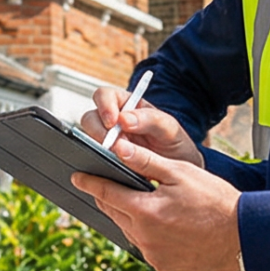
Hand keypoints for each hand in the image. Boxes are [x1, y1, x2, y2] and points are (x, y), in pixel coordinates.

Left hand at [70, 137, 242, 270]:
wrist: (244, 237)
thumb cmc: (216, 201)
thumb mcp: (180, 173)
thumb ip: (145, 161)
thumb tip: (117, 148)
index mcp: (144, 211)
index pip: (105, 193)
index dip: (89, 182)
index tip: (77, 177)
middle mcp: (144, 236)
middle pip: (113, 213)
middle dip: (109, 198)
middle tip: (108, 185)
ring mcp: (152, 254)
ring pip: (128, 230)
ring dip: (129, 216)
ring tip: (143, 203)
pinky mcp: (163, 267)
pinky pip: (145, 247)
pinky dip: (146, 234)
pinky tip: (162, 225)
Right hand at [81, 84, 202, 169]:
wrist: (181, 175)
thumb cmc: (176, 146)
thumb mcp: (170, 130)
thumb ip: (151, 120)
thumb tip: (124, 118)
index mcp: (128, 106)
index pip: (105, 95)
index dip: (104, 105)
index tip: (112, 122)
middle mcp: (114, 122)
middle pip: (90, 118)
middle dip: (97, 131)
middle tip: (110, 145)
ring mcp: (109, 142)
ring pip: (88, 139)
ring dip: (98, 148)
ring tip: (117, 159)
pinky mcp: (106, 160)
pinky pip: (94, 158)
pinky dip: (99, 163)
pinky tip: (113, 168)